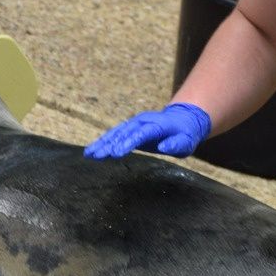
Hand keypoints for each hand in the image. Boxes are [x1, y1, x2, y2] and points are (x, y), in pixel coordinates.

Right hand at [83, 102, 211, 157]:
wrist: (183, 120)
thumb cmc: (186, 134)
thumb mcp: (186, 142)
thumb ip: (176, 144)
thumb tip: (164, 146)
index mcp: (157, 125)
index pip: (141, 133)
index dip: (128, 142)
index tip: (116, 153)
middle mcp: (143, 122)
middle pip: (124, 133)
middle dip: (110, 144)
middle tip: (98, 156)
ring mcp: (135, 124)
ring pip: (116, 133)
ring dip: (102, 143)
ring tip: (89, 154)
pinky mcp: (130, 128)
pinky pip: (114, 135)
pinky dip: (103, 142)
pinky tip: (92, 151)